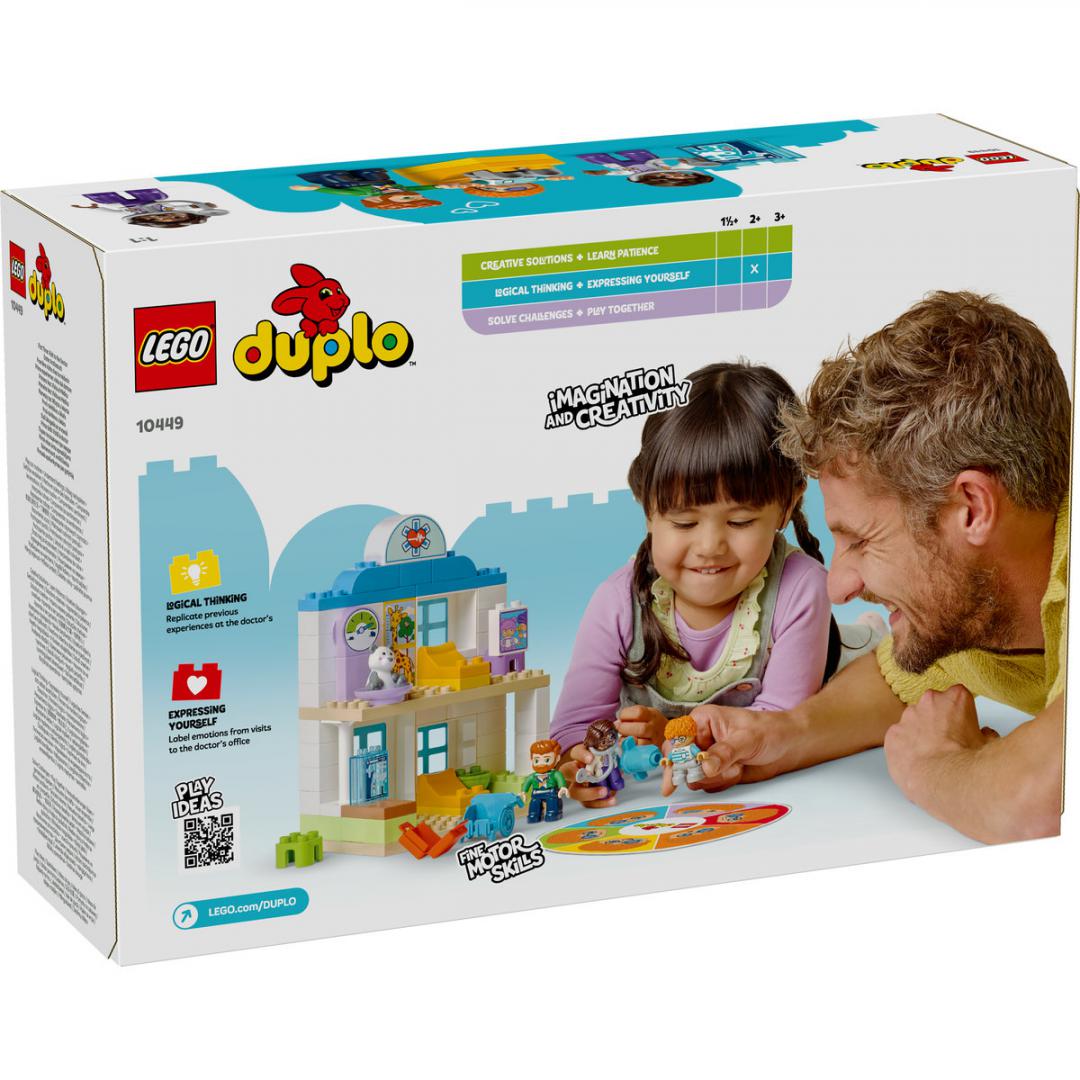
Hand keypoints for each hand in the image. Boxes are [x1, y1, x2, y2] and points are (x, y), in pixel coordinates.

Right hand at [560, 744, 617, 807]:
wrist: (604, 774)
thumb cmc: (603, 762)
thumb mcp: (606, 755)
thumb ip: (611, 754)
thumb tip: (622, 753)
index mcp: (580, 757)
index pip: (576, 752)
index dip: (581, 755)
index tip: (590, 758)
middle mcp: (574, 771)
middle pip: (567, 772)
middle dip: (576, 774)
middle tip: (590, 776)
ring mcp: (577, 786)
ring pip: (575, 792)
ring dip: (589, 793)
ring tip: (605, 791)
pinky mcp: (584, 799)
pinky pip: (588, 803)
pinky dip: (600, 803)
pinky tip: (611, 800)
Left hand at [616, 704, 667, 747]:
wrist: (667, 735)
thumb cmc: (651, 723)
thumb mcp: (645, 714)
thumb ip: (631, 716)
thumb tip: (616, 723)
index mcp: (653, 715)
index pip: (639, 712)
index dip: (626, 714)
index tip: (621, 717)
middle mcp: (655, 728)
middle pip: (641, 729)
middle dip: (625, 728)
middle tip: (619, 728)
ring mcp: (655, 741)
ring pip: (640, 742)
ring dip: (626, 740)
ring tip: (623, 737)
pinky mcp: (652, 752)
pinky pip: (639, 752)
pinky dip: (630, 748)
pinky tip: (628, 745)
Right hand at [683, 705, 801, 791]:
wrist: (789, 746)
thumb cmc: (769, 731)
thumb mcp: (746, 739)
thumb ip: (724, 753)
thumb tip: (704, 767)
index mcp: (701, 721)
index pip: (677, 741)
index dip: (673, 760)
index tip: (672, 781)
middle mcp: (700, 738)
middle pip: (681, 762)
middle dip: (699, 773)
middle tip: (718, 773)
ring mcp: (708, 756)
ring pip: (696, 777)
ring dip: (717, 778)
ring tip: (737, 766)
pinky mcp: (717, 771)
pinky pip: (709, 785)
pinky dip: (724, 782)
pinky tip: (739, 770)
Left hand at [884, 685, 997, 806]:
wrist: (942, 780)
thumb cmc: (967, 762)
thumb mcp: (990, 745)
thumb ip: (986, 734)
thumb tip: (986, 734)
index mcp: (955, 698)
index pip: (958, 696)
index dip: (961, 713)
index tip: (963, 726)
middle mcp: (928, 702)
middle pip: (933, 706)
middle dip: (939, 721)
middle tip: (948, 743)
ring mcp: (907, 717)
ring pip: (913, 722)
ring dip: (920, 734)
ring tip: (932, 756)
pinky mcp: (892, 735)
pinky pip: (899, 739)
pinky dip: (905, 748)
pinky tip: (916, 762)